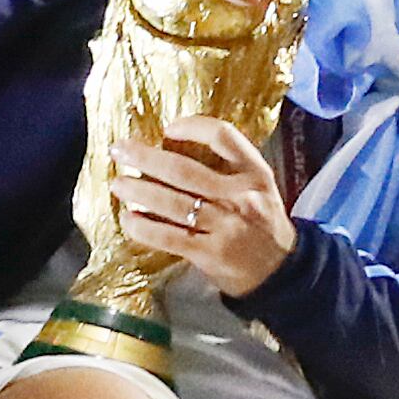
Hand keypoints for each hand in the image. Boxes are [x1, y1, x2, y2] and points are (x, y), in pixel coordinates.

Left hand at [113, 117, 297, 295]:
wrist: (280, 270)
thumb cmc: (261, 224)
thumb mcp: (258, 189)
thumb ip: (228, 170)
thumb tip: (171, 151)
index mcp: (255, 173)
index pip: (223, 137)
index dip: (192, 128)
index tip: (168, 129)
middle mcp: (241, 196)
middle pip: (185, 171)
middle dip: (145, 158)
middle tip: (119, 150)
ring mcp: (226, 226)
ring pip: (173, 203)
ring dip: (138, 191)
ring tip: (117, 184)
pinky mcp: (211, 253)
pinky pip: (168, 237)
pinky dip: (143, 227)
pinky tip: (128, 218)